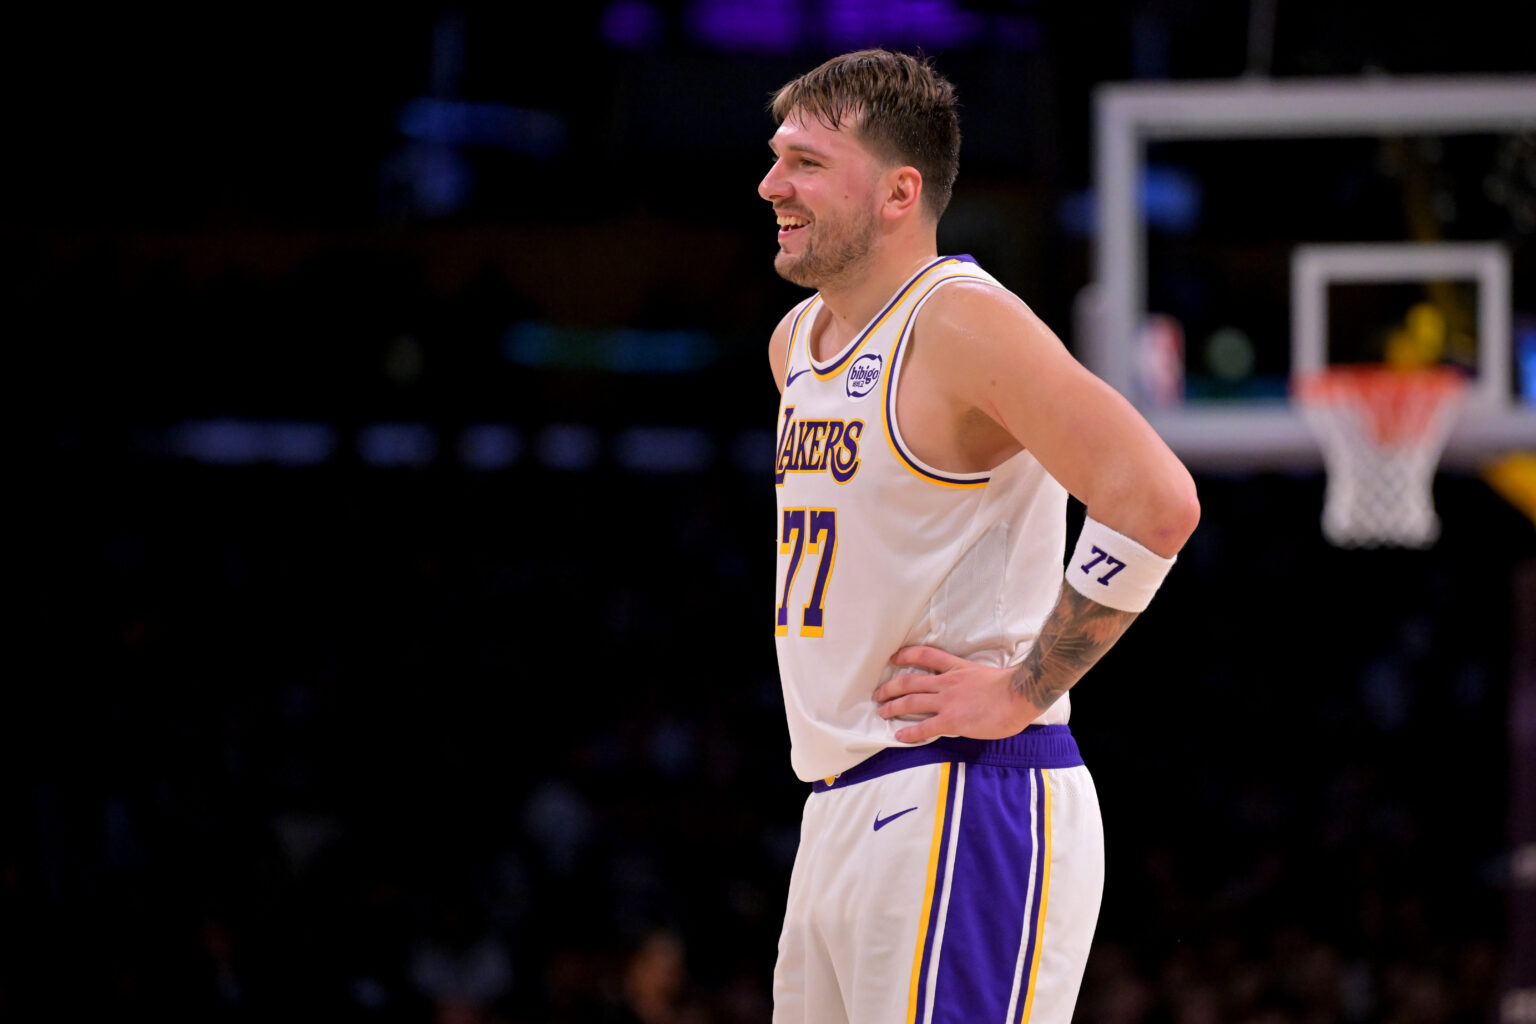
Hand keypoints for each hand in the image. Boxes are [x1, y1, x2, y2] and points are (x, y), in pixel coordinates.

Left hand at [873, 645, 1043, 743]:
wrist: (1019, 695)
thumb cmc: (1011, 687)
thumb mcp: (985, 674)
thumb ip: (971, 680)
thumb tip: (970, 690)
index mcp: (957, 668)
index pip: (926, 655)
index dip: (907, 655)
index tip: (895, 658)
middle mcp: (947, 682)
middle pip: (910, 681)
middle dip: (890, 687)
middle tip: (878, 693)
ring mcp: (947, 701)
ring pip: (911, 701)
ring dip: (893, 707)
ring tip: (882, 711)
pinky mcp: (951, 720)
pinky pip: (924, 727)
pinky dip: (909, 731)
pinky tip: (899, 735)